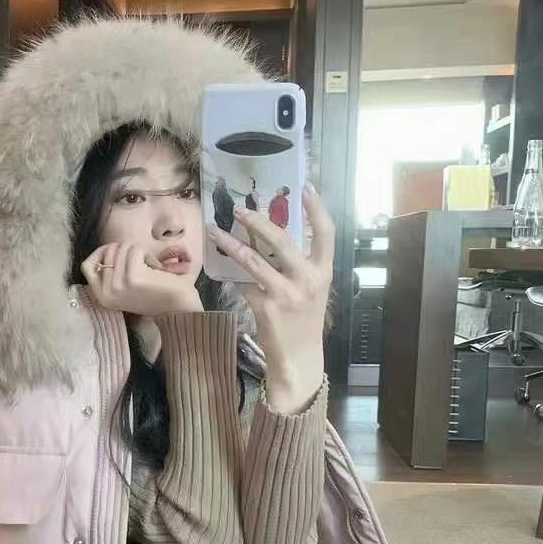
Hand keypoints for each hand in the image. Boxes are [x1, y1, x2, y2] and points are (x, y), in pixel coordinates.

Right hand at [81, 242, 202, 316]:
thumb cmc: (156, 295)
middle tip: (142, 263)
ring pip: (122, 248)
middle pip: (107, 251)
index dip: (101, 253)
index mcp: (102, 297)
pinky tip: (156, 269)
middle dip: (126, 250)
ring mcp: (118, 286)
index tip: (118, 253)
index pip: (87, 265)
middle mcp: (106, 293)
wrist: (180, 309)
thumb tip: (108, 249)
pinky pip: (136, 250)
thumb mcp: (125, 288)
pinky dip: (148, 255)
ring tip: (150, 267)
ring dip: (139, 252)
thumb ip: (111, 273)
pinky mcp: (133, 278)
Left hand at [208, 185, 333, 412]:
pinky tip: (219, 266)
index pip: (326, 234)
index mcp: (323, 272)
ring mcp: (286, 294)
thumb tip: (273, 234)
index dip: (317, 209)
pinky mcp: (266, 308)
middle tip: (241, 208)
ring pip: (254, 261)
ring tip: (216, 231)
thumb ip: (300, 265)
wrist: (300, 357)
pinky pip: (243, 284)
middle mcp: (308, 280)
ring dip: (232, 244)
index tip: (306, 187)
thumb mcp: (312, 289)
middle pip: (282, 241)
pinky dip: (230, 274)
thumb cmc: (304, 319)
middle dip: (259, 221)